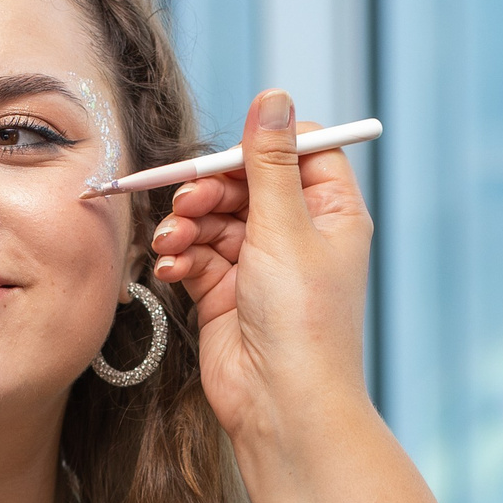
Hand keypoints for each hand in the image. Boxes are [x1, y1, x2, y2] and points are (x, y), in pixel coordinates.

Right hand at [150, 89, 374, 445]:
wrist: (281, 405)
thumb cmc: (302, 324)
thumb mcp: (284, 229)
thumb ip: (269, 162)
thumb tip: (273, 97)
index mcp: (331, 213)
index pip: (298, 151)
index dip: (261, 146)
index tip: (233, 157)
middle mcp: (297, 235)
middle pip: (245, 181)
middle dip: (210, 187)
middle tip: (189, 202)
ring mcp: (260, 264)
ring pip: (213, 216)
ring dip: (187, 223)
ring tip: (174, 244)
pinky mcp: (225, 292)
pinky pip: (195, 254)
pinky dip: (179, 257)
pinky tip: (171, 270)